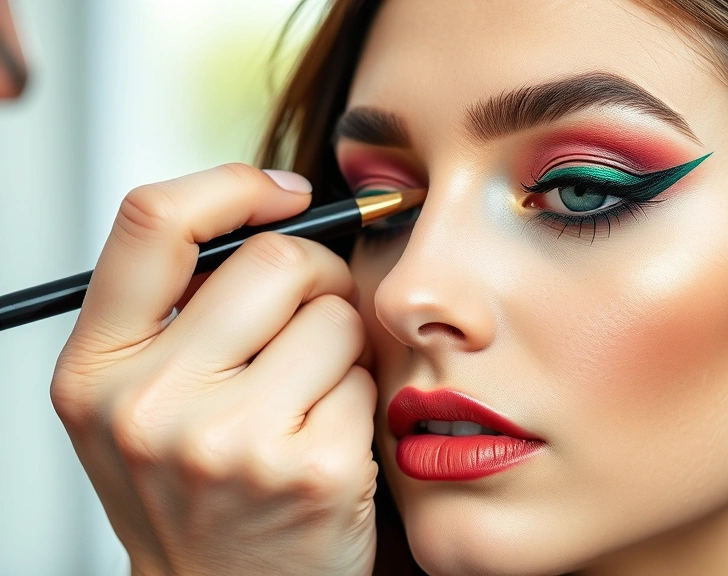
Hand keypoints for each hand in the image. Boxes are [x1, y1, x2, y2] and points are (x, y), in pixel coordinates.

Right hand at [50, 164, 377, 575]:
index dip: (232, 186)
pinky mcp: (312, 471)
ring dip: (343, 344)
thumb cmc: (193, 487)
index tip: (284, 197)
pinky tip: (330, 439)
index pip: (154, 221)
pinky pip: (368, 380)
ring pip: (336, 317)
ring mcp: (232, 442)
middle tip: (316, 314)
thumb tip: (281, 208)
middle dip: (318, 276)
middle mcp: (150, 403)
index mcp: (96, 369)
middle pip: (276, 260)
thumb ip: (182, 308)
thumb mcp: (143, 398)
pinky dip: (362, 398)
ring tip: (311, 393)